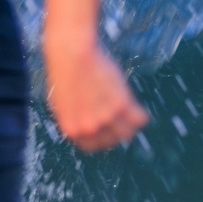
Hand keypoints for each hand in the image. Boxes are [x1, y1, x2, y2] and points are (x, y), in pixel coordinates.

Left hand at [45, 37, 149, 151]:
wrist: (71, 54)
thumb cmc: (65, 72)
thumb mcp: (61, 103)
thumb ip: (74, 118)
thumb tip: (85, 127)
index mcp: (73, 130)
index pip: (92, 146)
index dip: (100, 138)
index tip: (105, 130)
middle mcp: (90, 128)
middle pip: (112, 141)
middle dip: (115, 131)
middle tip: (119, 119)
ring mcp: (106, 118)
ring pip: (128, 132)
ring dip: (130, 125)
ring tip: (130, 114)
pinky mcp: (122, 105)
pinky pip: (139, 119)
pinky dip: (141, 116)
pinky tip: (138, 109)